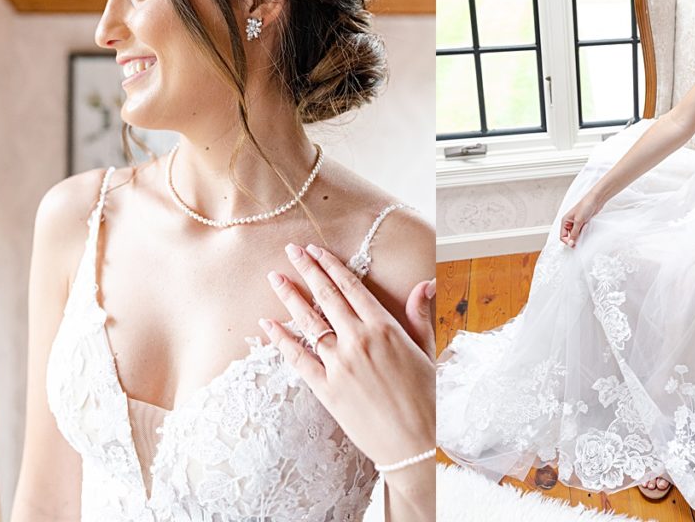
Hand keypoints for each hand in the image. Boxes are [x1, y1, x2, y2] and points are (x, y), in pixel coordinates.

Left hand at [260, 243, 435, 476]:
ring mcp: (340, 364)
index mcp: (385, 328)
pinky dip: (282, 340)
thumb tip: (424, 284)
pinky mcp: (326, 388)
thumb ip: (419, 316)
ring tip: (275, 278)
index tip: (316, 250)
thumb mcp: (426, 351)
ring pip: (309, 323)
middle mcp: (359, 340)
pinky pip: (298, 358)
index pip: (351, 287)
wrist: (411, 444)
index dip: (331, 266)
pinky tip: (268, 324)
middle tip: (291, 251)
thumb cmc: (424, 398)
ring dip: (290, 297)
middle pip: (326, 297)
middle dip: (307, 270)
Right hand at [559, 192, 603, 247]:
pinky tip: (586, 232)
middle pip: (569, 236)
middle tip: (579, 244)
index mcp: (565, 221)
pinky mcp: (582, 223)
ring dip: (579, 237)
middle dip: (573, 240)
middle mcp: (569, 223)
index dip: (567, 241)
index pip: (562, 236)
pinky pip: (581, 232)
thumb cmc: (585, 206)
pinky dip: (583, 234)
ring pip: (575, 235)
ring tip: (583, 235)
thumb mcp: (578, 221)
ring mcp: (576, 223)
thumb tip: (570, 243)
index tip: (574, 245)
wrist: (595, 201)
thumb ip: (574, 233)